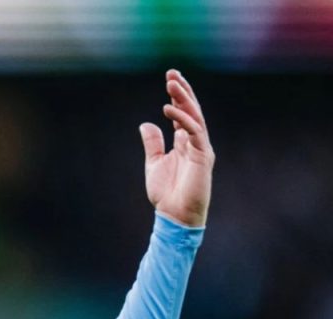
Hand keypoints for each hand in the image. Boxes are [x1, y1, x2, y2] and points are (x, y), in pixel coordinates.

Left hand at [139, 69, 214, 227]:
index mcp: (185, 142)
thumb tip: (146, 124)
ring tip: (171, 83)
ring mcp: (201, 147)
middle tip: (172, 72)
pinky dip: (182, 119)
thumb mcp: (154, 164)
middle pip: (191, 110)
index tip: (169, 78)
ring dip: (183, 98)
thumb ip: (153, 144)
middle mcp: (195, 142)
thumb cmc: (166, 194)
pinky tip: (169, 108)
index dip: (177, 96)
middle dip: (182, 90)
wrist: (175, 214)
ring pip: (195, 116)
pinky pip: (194, 131)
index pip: (183, 113)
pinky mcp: (203, 156)